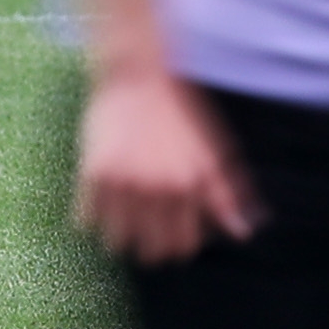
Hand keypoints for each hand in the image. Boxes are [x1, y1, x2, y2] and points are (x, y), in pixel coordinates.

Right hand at [73, 68, 259, 264]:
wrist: (137, 75)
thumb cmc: (178, 112)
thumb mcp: (210, 151)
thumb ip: (225, 195)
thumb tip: (242, 233)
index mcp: (189, 186)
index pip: (184, 247)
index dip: (178, 245)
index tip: (171, 233)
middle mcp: (157, 190)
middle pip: (150, 252)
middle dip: (150, 245)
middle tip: (147, 225)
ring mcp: (122, 184)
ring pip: (116, 244)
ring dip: (120, 235)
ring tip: (124, 213)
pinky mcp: (92, 174)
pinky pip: (86, 221)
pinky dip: (93, 216)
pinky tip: (103, 197)